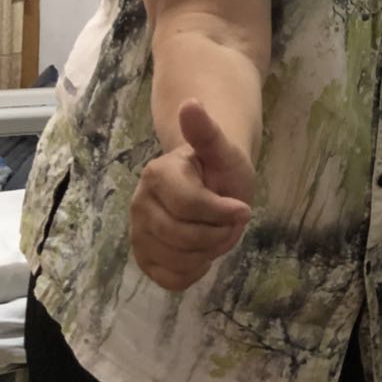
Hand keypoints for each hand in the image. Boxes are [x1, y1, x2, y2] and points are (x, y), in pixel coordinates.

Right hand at [130, 100, 253, 291]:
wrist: (210, 183)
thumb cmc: (220, 166)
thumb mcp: (223, 149)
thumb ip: (207, 132)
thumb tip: (191, 103)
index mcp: (158, 174)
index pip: (190, 206)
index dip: (223, 213)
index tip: (243, 208)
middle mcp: (139, 204)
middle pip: (183, 237)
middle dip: (218, 234)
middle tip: (230, 222)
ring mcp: (138, 232)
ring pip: (177, 260)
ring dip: (209, 252)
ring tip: (217, 233)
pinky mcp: (144, 257)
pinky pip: (169, 278)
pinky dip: (193, 272)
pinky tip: (202, 253)